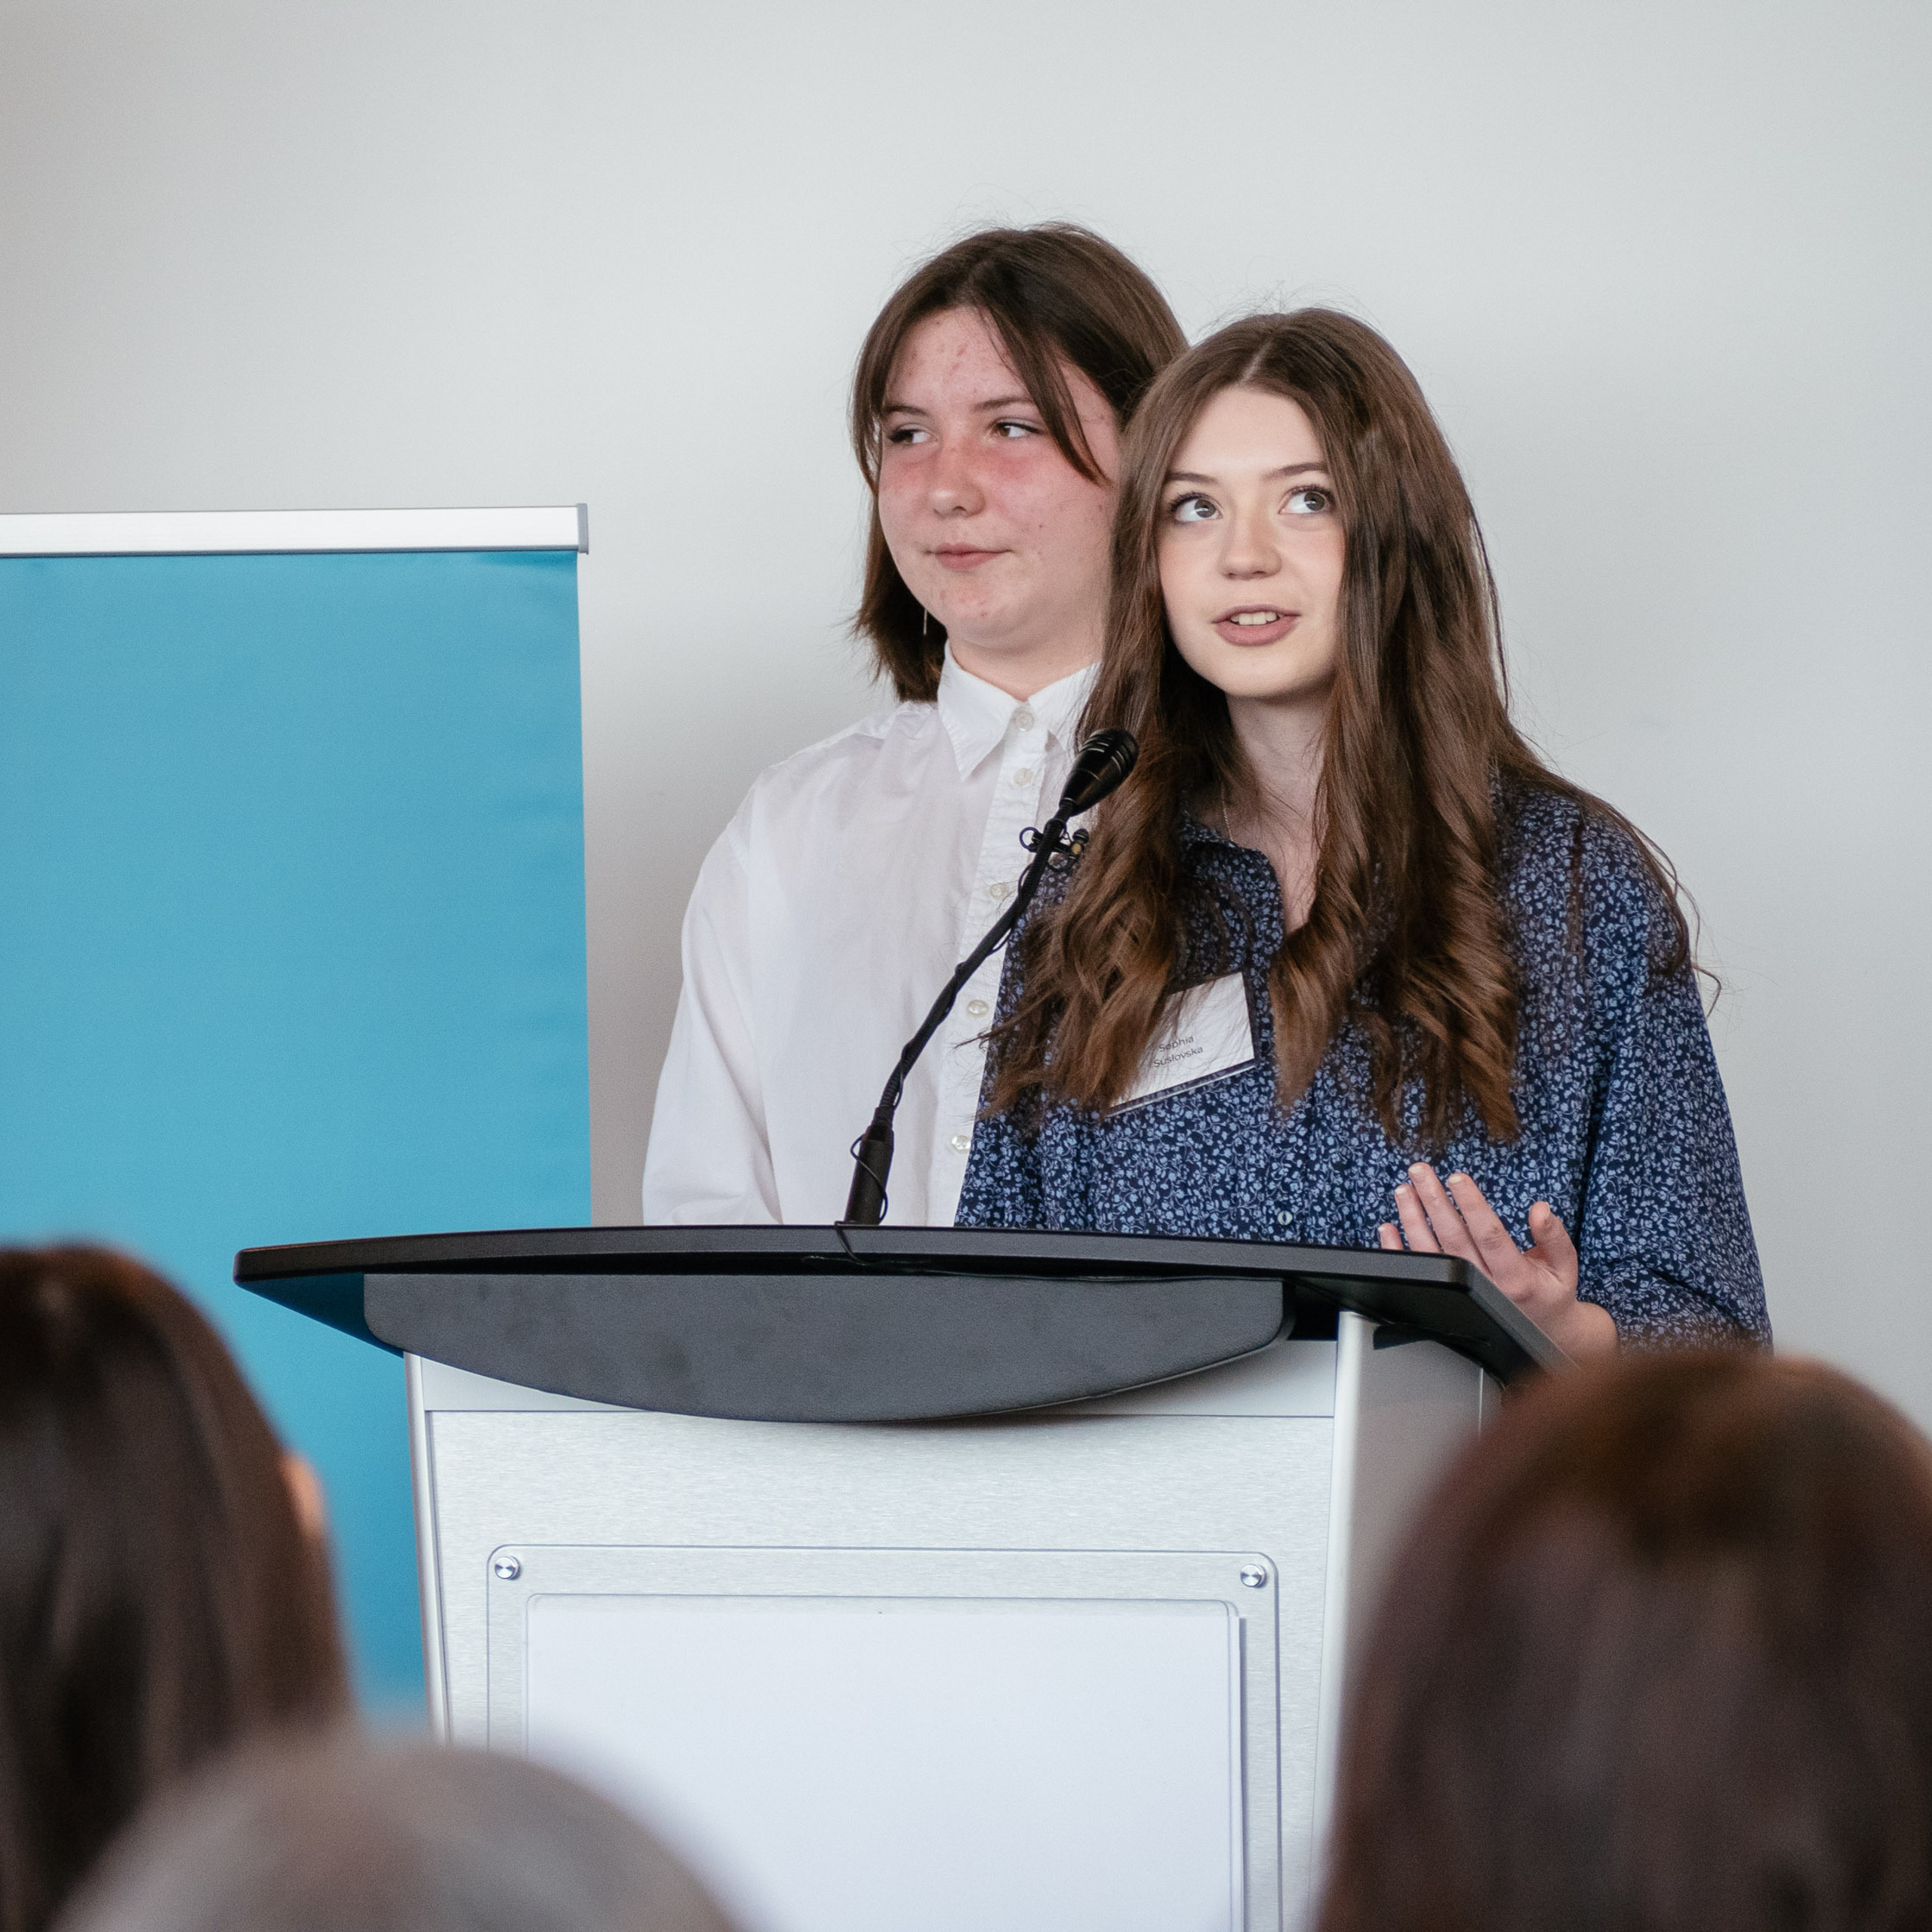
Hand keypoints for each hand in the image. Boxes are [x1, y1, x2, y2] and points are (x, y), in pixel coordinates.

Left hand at [1378, 1162, 1615, 1358]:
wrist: (1542, 1336)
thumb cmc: (1550, 1294)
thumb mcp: (1564, 1265)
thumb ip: (1554, 1236)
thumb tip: (1540, 1209)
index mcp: (1516, 1279)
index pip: (1489, 1234)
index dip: (1471, 1205)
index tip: (1457, 1178)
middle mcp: (1485, 1288)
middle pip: (1453, 1239)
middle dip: (1434, 1201)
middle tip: (1419, 1172)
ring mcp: (1461, 1296)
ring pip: (1431, 1254)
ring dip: (1413, 1220)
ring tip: (1404, 1190)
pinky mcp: (1444, 1300)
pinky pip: (1417, 1274)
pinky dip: (1398, 1251)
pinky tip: (1388, 1227)